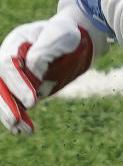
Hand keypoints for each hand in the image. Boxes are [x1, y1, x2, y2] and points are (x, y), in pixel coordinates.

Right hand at [0, 13, 95, 133]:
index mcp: (15, 43)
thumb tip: (32, 72)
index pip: (7, 65)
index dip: (17, 84)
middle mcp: (8, 60)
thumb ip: (43, 51)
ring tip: (21, 130)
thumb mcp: (60, 35)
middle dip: (6, 104)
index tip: (32, 101)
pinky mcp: (20, 87)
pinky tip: (21, 131)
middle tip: (16, 120)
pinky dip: (18, 117)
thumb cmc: (66, 34)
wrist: (72, 41)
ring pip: (3, 97)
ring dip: (10, 114)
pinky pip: (14, 103)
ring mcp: (13, 75)